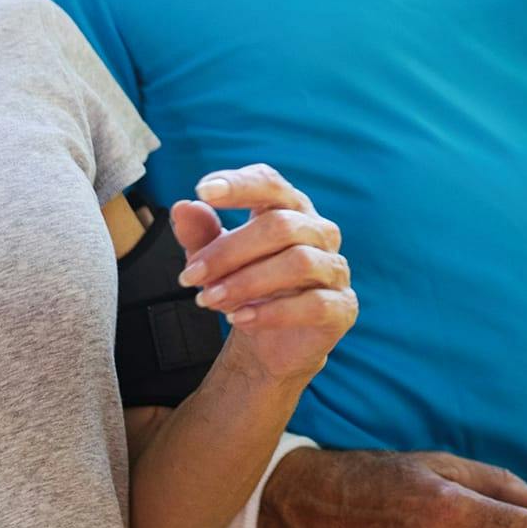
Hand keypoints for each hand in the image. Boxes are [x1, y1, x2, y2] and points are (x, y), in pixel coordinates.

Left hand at [173, 163, 355, 383]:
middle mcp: (319, 231)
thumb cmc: (247, 288)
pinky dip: (271, 312)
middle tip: (190, 275)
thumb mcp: (216, 261)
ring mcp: (335, 268)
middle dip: (229, 251)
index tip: (202, 191)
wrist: (272, 343)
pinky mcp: (342, 307)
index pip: (270, 184)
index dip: (240, 185)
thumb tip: (183, 208)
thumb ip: (201, 234)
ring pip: (299, 262)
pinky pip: (313, 304)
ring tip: (208, 300)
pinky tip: (239, 319)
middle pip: (281, 225)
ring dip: (246, 282)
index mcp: (290, 209)